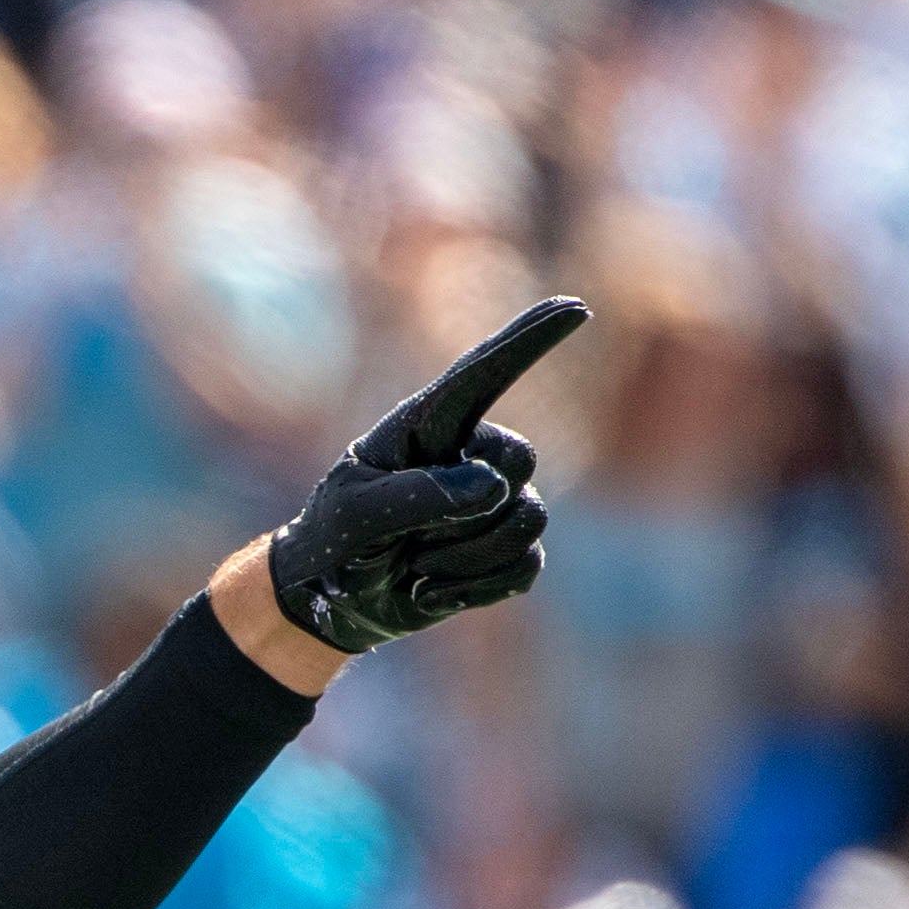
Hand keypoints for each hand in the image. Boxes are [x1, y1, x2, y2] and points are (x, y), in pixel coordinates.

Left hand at [266, 297, 586, 655]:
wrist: (334, 600)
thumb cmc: (336, 541)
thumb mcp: (356, 517)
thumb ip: (417, 495)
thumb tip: (492, 486)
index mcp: (428, 425)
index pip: (485, 372)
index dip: (531, 338)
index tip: (575, 308)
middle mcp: (470, 453)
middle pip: (521, 458)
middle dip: (469, 510)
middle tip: (407, 538)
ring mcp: (494, 502)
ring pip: (527, 522)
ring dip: (463, 559)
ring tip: (413, 566)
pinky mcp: (505, 549)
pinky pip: (525, 566)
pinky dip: (475, 590)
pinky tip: (428, 592)